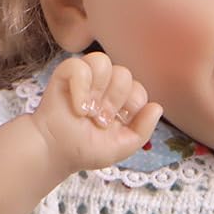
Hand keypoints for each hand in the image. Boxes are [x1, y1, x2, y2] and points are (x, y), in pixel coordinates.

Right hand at [30, 51, 163, 172]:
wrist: (56, 151)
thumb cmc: (85, 149)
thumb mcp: (122, 147)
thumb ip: (143, 129)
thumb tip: (157, 106)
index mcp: (122, 100)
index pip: (139, 90)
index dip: (129, 108)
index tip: (114, 124)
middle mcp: (106, 85)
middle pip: (124, 74)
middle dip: (112, 102)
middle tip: (98, 120)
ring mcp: (87, 77)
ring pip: (103, 62)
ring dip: (96, 92)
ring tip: (87, 111)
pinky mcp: (66, 72)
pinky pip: (80, 65)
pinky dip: (80, 87)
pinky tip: (76, 105)